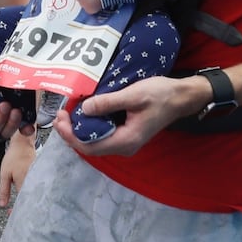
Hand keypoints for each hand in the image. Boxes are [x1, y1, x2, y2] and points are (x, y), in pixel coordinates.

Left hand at [0, 132, 35, 208]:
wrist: (23, 144)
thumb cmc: (13, 158)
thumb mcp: (4, 174)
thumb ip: (4, 191)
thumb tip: (3, 205)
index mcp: (24, 183)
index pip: (22, 202)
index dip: (17, 211)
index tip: (11, 214)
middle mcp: (33, 182)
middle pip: (31, 201)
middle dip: (24, 209)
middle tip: (16, 213)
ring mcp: (38, 179)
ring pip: (34, 195)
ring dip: (28, 202)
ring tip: (22, 207)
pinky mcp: (41, 177)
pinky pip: (37, 189)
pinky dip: (32, 194)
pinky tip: (28, 197)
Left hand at [52, 75, 208, 155]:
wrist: (181, 97)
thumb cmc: (161, 95)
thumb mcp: (133, 95)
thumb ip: (108, 103)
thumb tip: (84, 109)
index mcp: (126, 140)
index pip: (89, 146)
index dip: (70, 135)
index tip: (60, 118)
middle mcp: (124, 146)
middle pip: (89, 147)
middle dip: (71, 132)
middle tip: (59, 114)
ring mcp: (126, 142)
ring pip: (95, 142)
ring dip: (79, 130)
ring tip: (67, 113)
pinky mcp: (126, 134)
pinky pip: (103, 135)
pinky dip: (90, 126)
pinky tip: (83, 113)